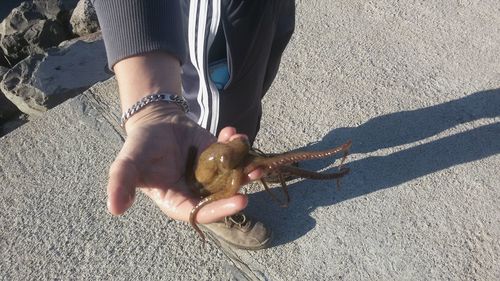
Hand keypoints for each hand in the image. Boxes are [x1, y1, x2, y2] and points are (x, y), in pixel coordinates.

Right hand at [106, 102, 252, 222]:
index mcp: (176, 201)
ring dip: (246, 168)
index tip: (240, 201)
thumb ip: (121, 184)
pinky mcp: (218, 158)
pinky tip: (234, 134)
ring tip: (256, 160)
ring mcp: (210, 175)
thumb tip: (114, 209)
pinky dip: (237, 146)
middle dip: (240, 187)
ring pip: (232, 177)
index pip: (199, 212)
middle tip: (255, 174)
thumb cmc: (140, 145)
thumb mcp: (127, 164)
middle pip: (222, 196)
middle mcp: (196, 192)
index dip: (218, 209)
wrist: (156, 122)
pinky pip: (232, 156)